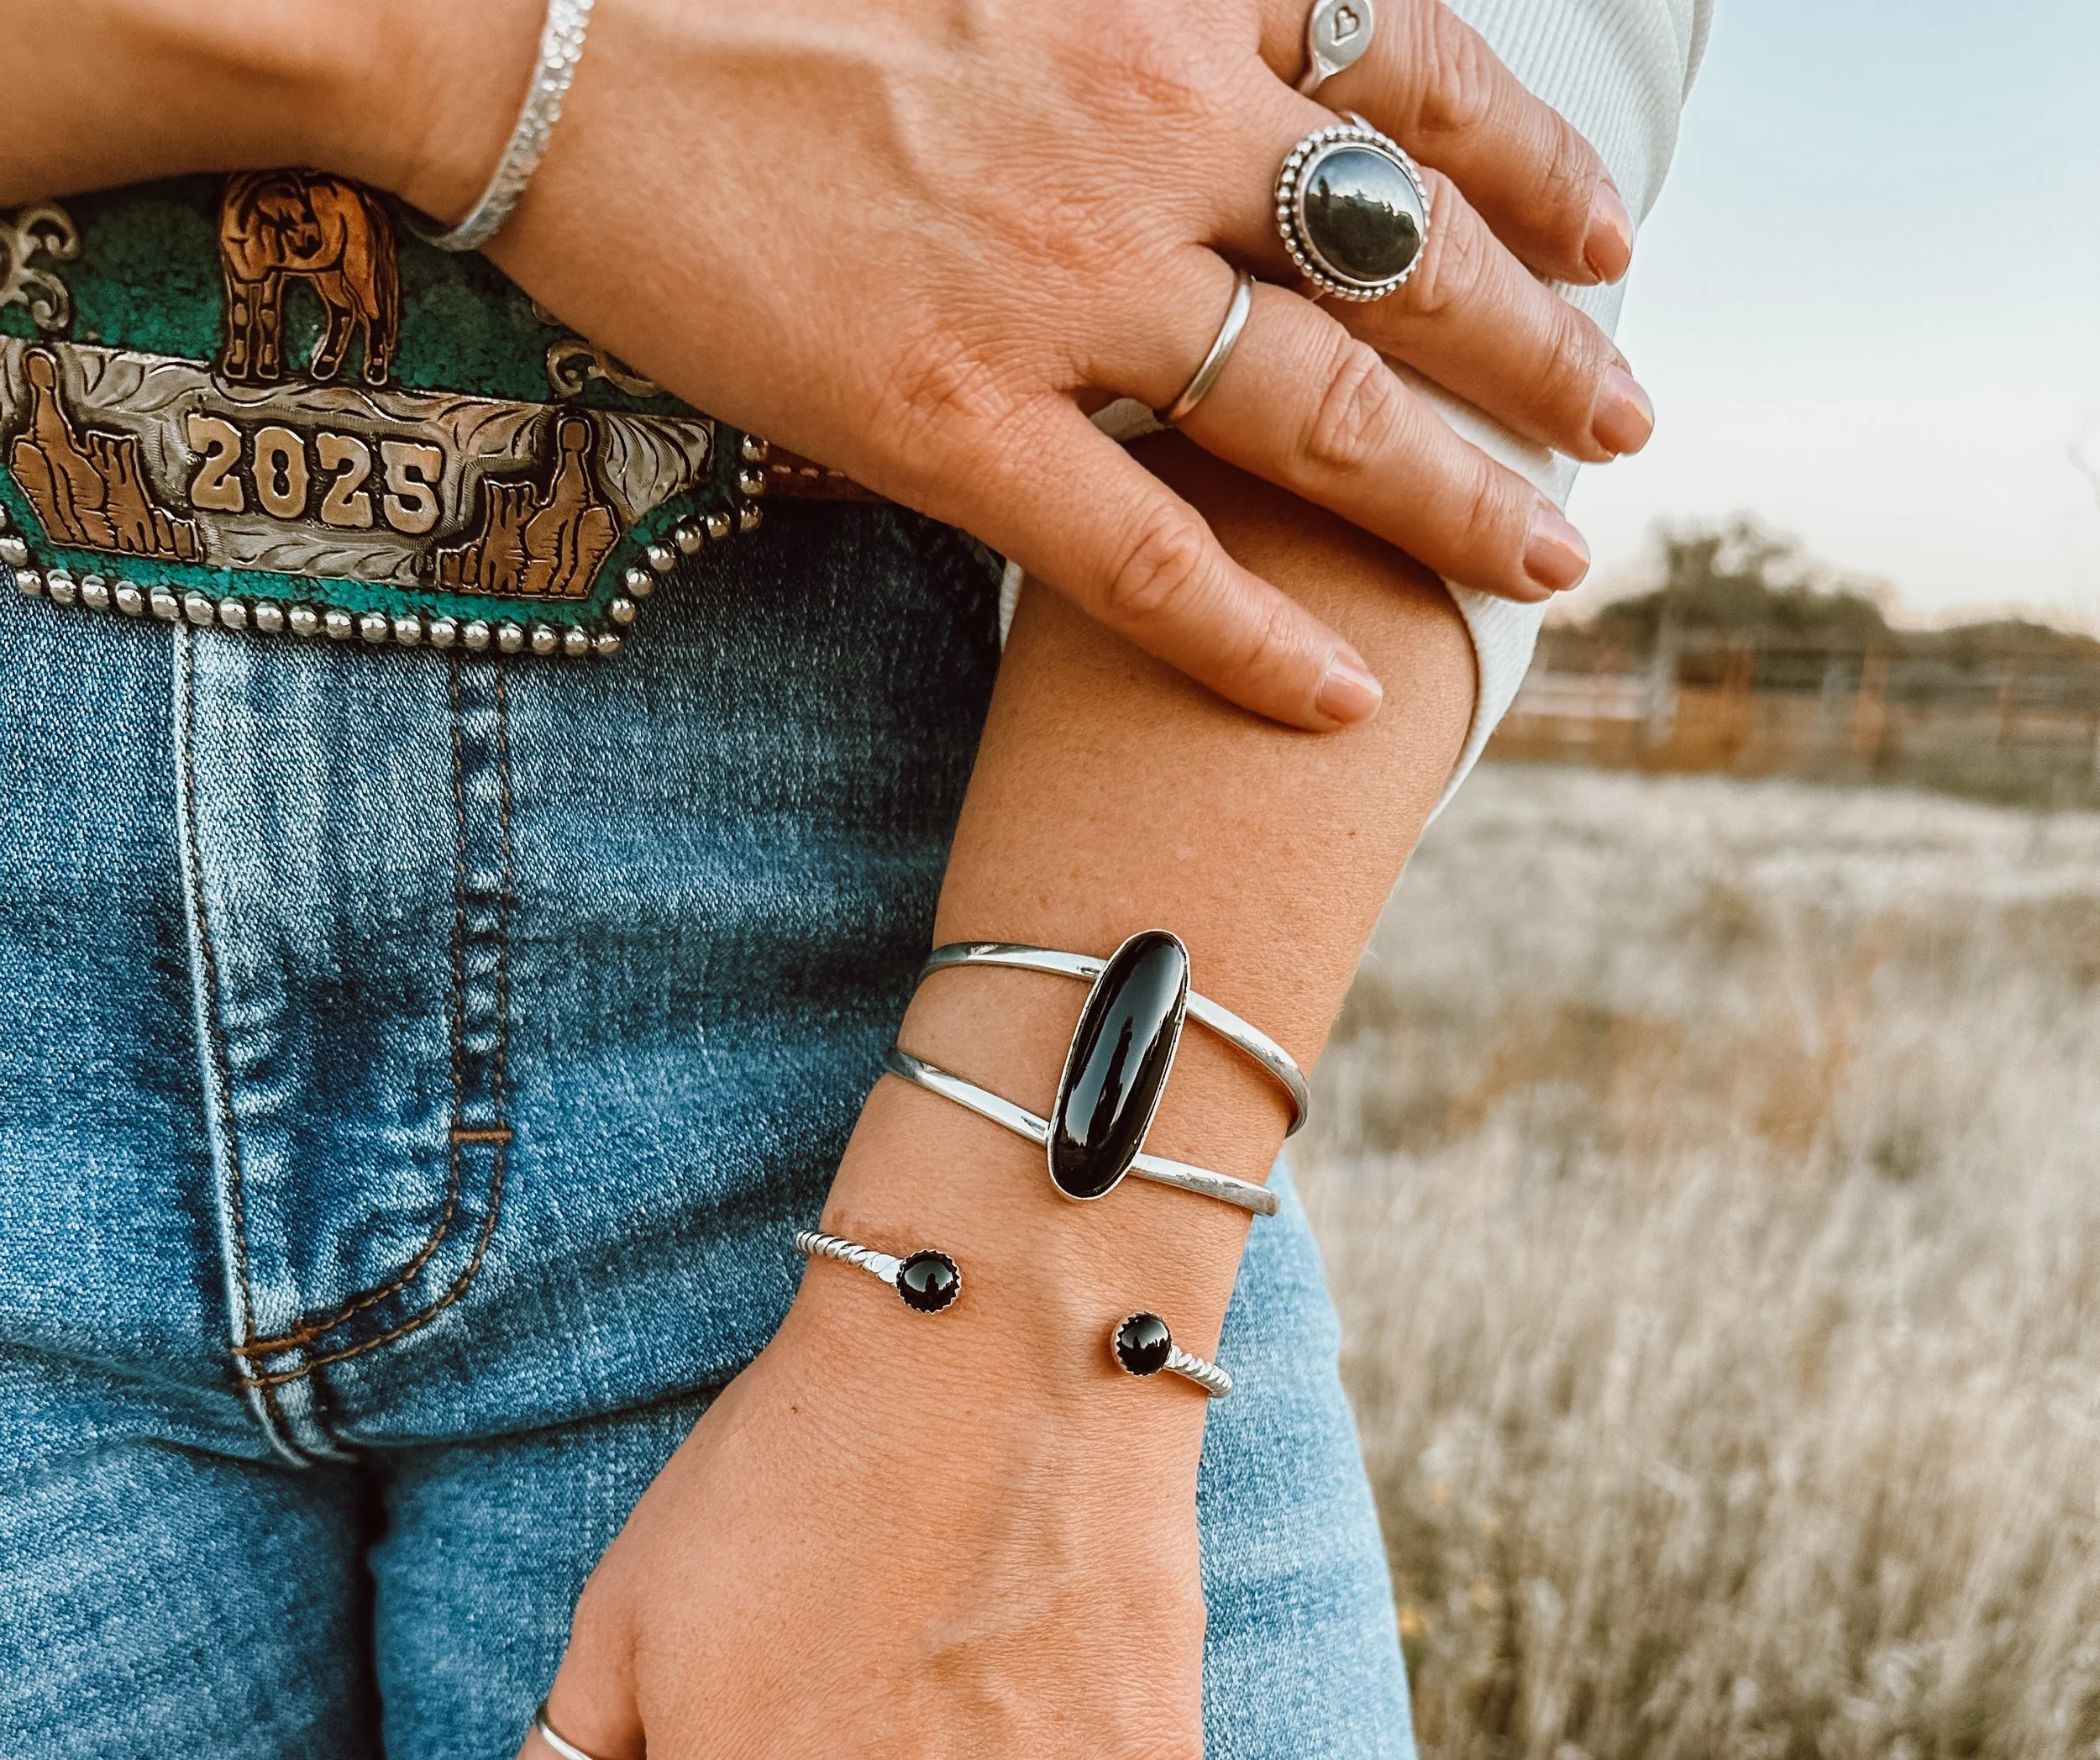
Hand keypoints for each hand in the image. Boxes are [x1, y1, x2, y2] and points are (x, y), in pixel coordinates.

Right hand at [365, 0, 1642, 726]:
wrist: (537, 39)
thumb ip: (1126, 16)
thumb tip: (1226, 69)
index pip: (1408, 69)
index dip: (1529, 158)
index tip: (1605, 234)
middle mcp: (1139, 126)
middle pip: (1409, 254)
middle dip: (1543, 346)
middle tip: (1628, 421)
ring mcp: (1053, 286)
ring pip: (1320, 412)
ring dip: (1455, 497)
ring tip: (1548, 560)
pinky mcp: (951, 422)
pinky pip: (1147, 556)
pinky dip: (1257, 636)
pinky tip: (1344, 696)